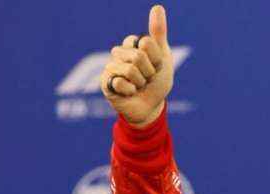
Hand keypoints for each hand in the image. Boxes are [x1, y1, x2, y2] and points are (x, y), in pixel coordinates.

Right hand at [100, 5, 172, 126]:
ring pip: (131, 69)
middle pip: (138, 55)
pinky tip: (129, 93)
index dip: (156, 59)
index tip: (155, 67)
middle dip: (149, 72)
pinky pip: (121, 82)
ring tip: (138, 86)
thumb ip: (158, 33)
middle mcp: (119, 53)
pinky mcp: (106, 83)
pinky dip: (131, 91)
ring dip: (141, 82)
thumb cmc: (156, 82)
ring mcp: (110, 67)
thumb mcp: (163, 56)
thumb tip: (157, 7)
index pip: (146, 42)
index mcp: (132, 44)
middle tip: (147, 79)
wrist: (152, 107)